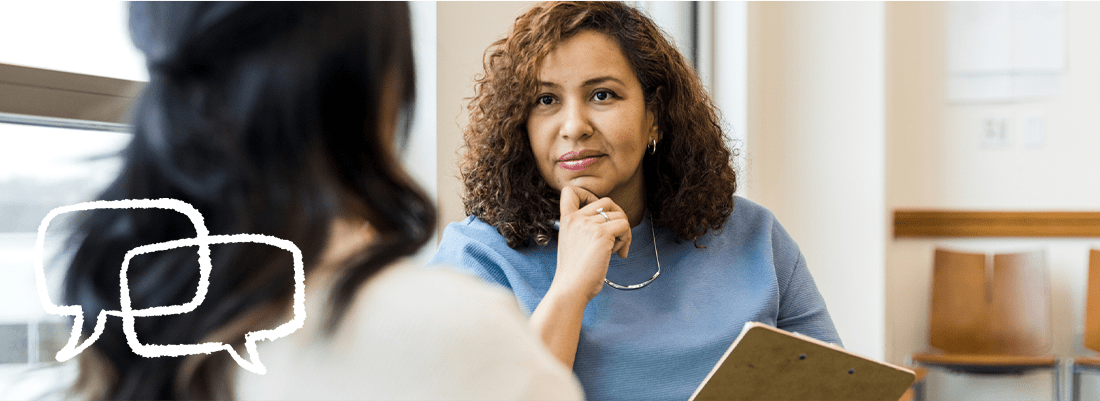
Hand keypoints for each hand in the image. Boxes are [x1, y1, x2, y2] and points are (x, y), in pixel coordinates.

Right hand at [552, 185, 632, 300]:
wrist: (570, 288)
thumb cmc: (574, 273)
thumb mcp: (571, 243)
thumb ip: (583, 229)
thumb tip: (610, 220)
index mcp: (566, 220)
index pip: (570, 191)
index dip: (588, 195)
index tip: (597, 213)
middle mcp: (576, 218)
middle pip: (607, 201)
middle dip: (618, 217)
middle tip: (617, 237)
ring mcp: (589, 224)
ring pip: (620, 215)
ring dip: (624, 232)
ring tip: (616, 250)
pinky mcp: (602, 234)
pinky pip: (625, 226)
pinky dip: (627, 239)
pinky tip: (618, 254)